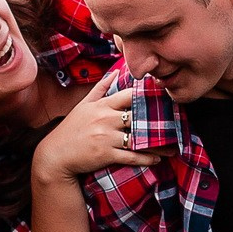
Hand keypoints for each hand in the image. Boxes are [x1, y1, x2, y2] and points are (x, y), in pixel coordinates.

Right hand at [34, 84, 163, 181]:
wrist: (55, 155)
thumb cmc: (70, 129)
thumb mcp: (83, 106)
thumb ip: (100, 88)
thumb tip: (115, 72)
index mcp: (102, 106)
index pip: (129, 96)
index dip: (147, 96)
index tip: (162, 98)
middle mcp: (106, 119)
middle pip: (138, 117)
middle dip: (157, 121)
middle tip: (176, 124)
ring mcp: (107, 137)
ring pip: (138, 139)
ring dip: (157, 144)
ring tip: (172, 147)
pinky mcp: (106, 154)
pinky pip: (131, 156)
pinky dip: (146, 158)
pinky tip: (157, 159)